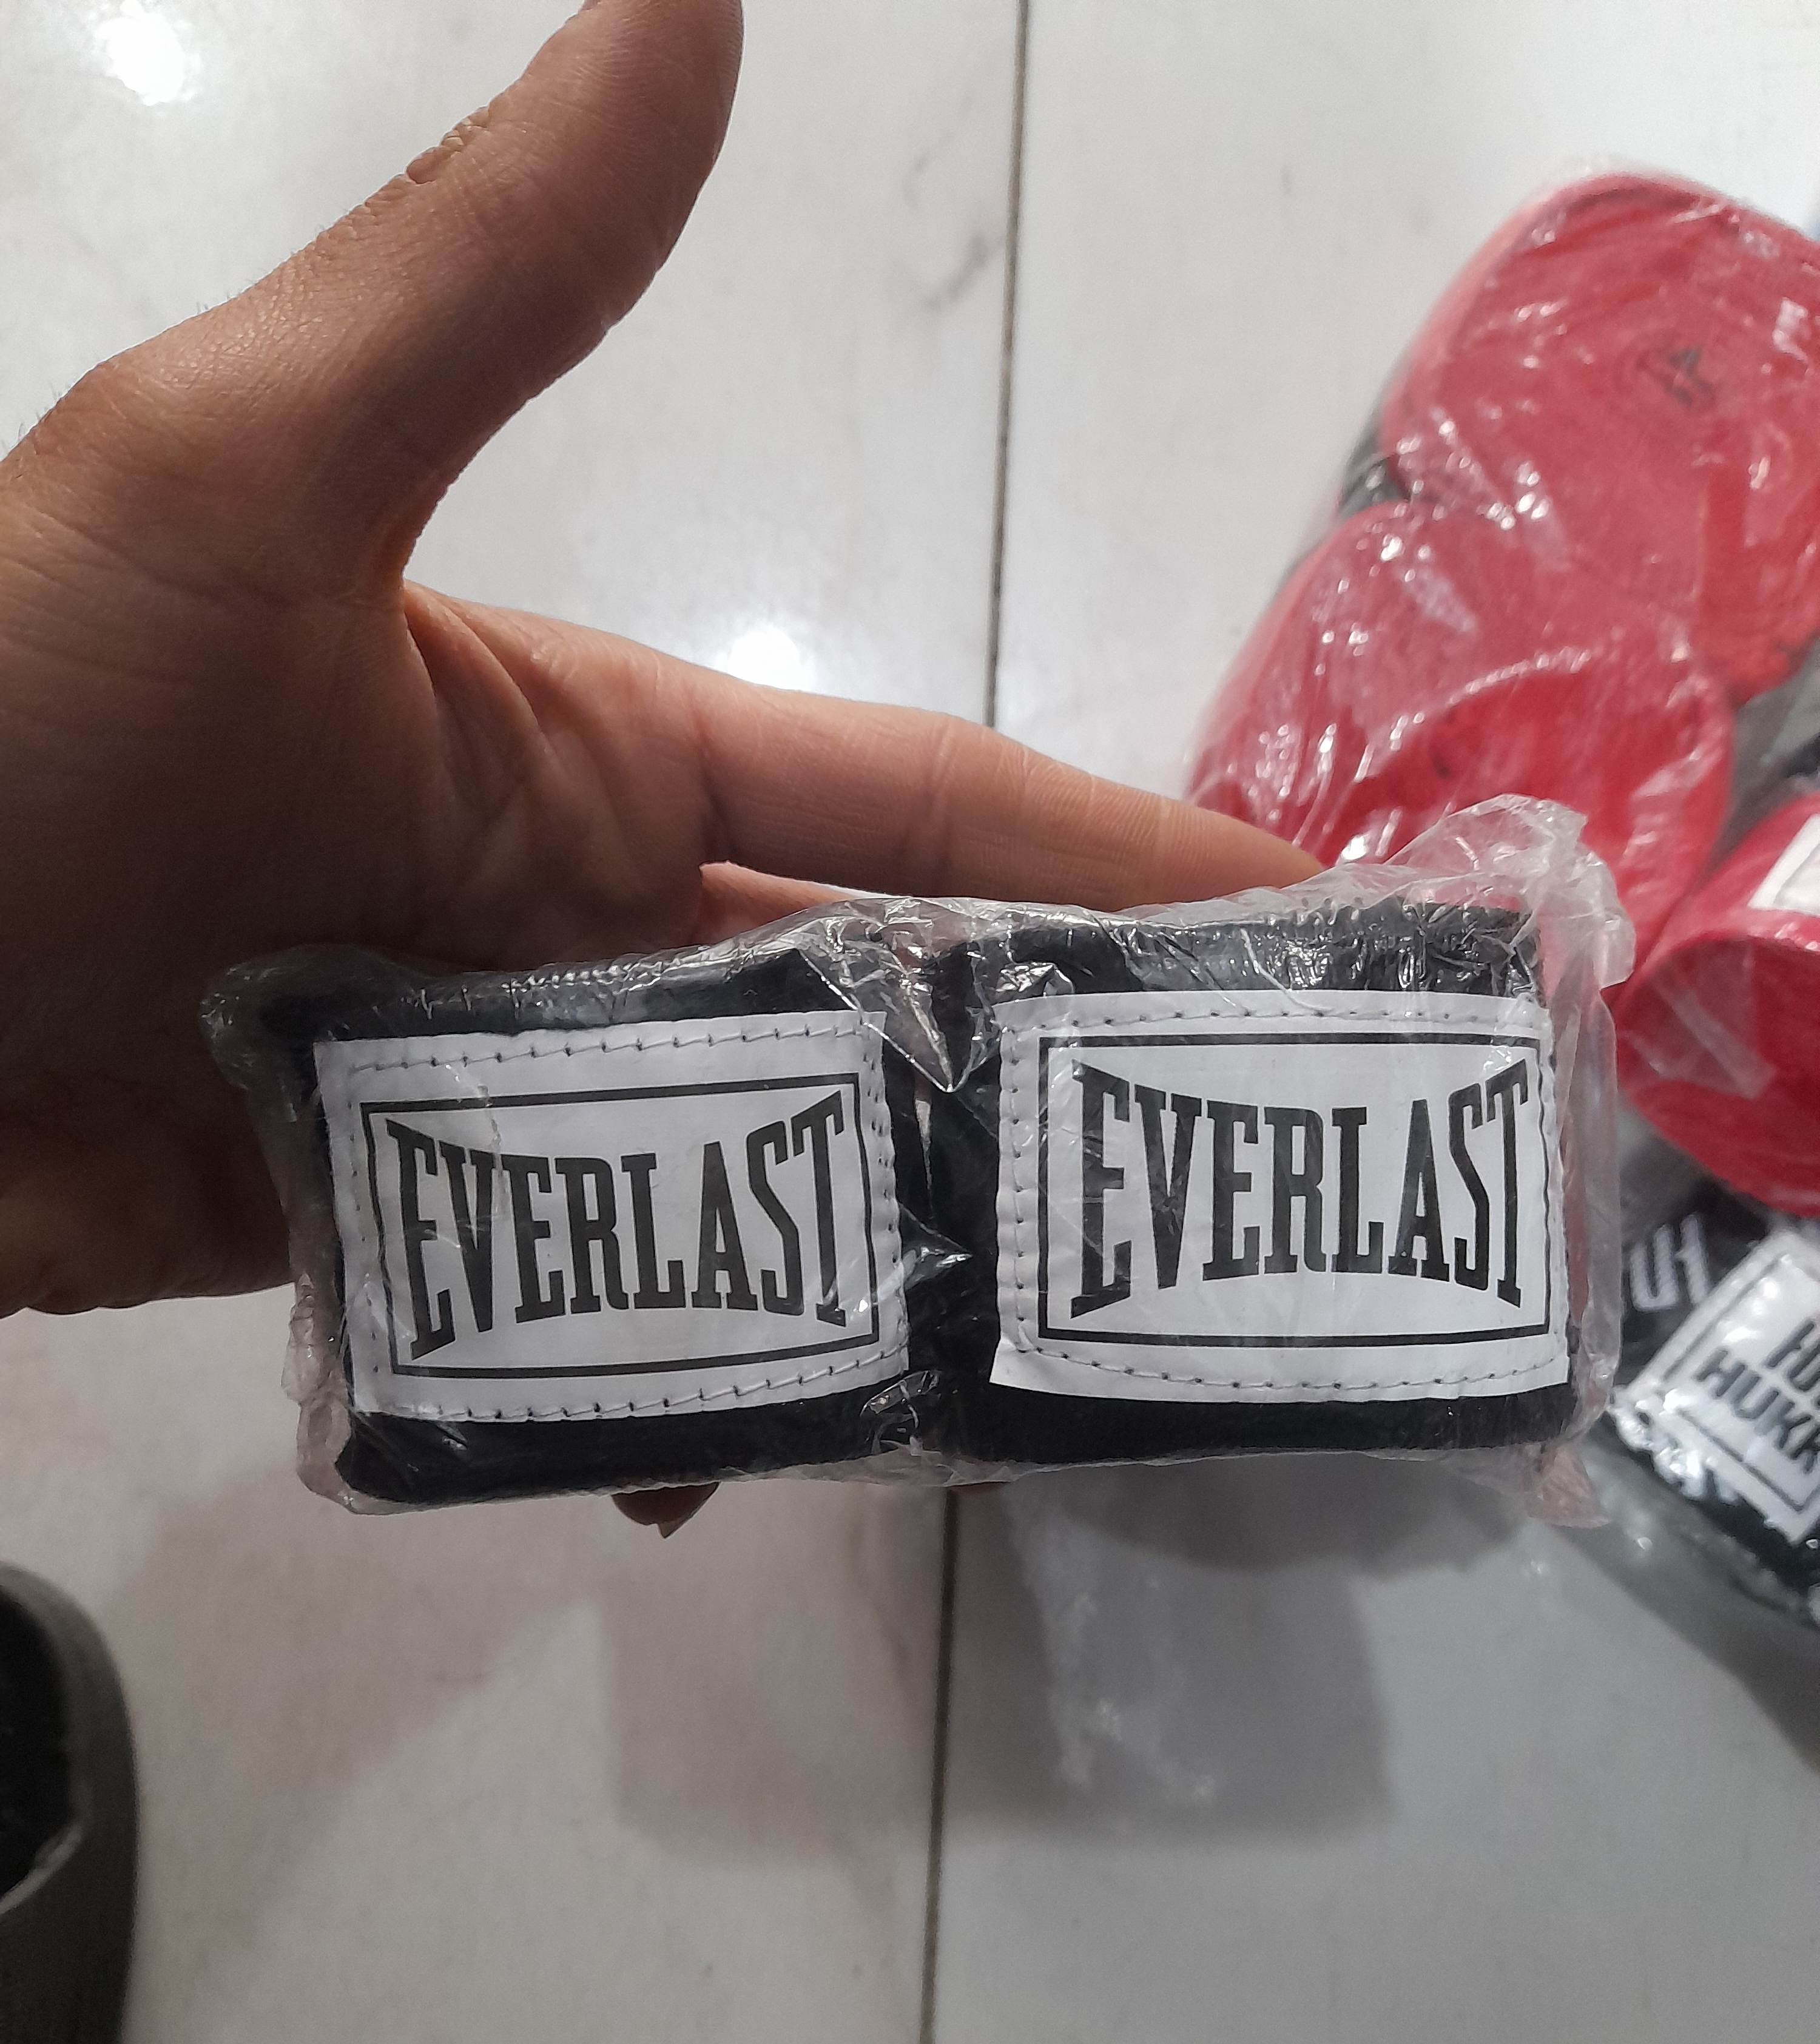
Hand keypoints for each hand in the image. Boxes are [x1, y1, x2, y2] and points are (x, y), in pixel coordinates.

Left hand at [0, 0, 1309, 1517]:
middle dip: (1034, 1100)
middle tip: (1223, 1210)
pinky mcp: (375, 1240)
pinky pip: (575, 1312)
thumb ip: (489, 282)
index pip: (908, 808)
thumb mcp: (237, 479)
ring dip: (874, 1265)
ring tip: (1040, 1374)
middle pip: (853, 1022)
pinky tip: (763, 1460)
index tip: (1295, 937)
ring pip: (735, 1190)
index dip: (1106, 867)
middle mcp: (553, 922)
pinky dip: (667, 1380)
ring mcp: (472, 1093)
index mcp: (570, 750)